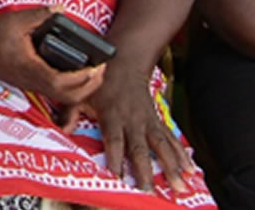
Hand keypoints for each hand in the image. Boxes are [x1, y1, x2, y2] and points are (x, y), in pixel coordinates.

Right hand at [0, 7, 105, 106]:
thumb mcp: (15, 20)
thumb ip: (40, 14)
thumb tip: (60, 8)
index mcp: (29, 67)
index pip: (59, 81)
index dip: (80, 78)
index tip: (95, 67)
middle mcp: (33, 81)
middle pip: (67, 97)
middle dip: (89, 87)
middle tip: (101, 69)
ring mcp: (34, 85)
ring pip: (64, 98)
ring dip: (84, 89)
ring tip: (95, 72)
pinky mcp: (34, 84)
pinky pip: (59, 94)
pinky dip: (74, 89)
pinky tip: (81, 75)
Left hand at [71, 61, 193, 192]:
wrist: (125, 62)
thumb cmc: (100, 82)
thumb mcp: (81, 93)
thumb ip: (70, 112)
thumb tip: (63, 130)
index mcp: (112, 116)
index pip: (114, 141)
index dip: (116, 160)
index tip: (118, 179)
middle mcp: (132, 120)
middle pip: (140, 149)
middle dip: (145, 171)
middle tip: (148, 191)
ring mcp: (148, 121)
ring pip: (161, 146)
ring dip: (172, 167)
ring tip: (179, 186)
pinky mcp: (157, 121)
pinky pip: (171, 139)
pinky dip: (182, 155)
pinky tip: (191, 170)